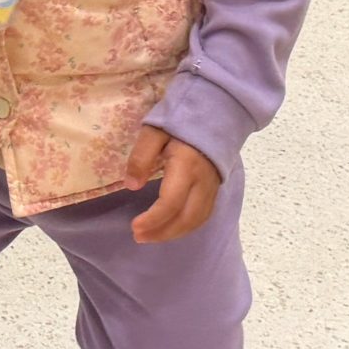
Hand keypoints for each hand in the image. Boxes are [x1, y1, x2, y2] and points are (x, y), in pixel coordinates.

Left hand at [124, 127, 221, 243]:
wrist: (216, 110)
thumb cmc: (180, 118)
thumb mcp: (153, 131)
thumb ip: (141, 157)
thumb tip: (131, 185)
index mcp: (187, 166)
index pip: (171, 203)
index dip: (153, 220)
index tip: (134, 227)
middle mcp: (204, 181)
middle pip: (187, 218)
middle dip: (163, 233)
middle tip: (140, 237)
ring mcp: (213, 185)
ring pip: (198, 219)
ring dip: (175, 232)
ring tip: (152, 236)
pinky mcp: (216, 187)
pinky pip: (204, 213)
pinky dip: (187, 225)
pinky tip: (172, 227)